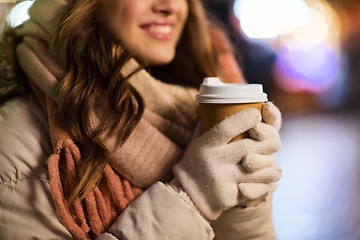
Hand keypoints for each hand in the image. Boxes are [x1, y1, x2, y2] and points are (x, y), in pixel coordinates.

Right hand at [173, 105, 280, 219]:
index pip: (226, 127)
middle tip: (273, 139)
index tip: (256, 113)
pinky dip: (267, 182)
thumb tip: (220, 101)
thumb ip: (208, 123)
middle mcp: (214, 162)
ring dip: (270, 163)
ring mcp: (223, 180)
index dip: (245, 118)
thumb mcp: (197, 141)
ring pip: (260, 169)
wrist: (189, 196)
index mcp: (205, 145)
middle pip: (249, 147)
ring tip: (270, 160)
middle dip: (268, 140)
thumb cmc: (197, 161)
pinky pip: (260, 188)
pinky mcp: (231, 196)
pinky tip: (267, 177)